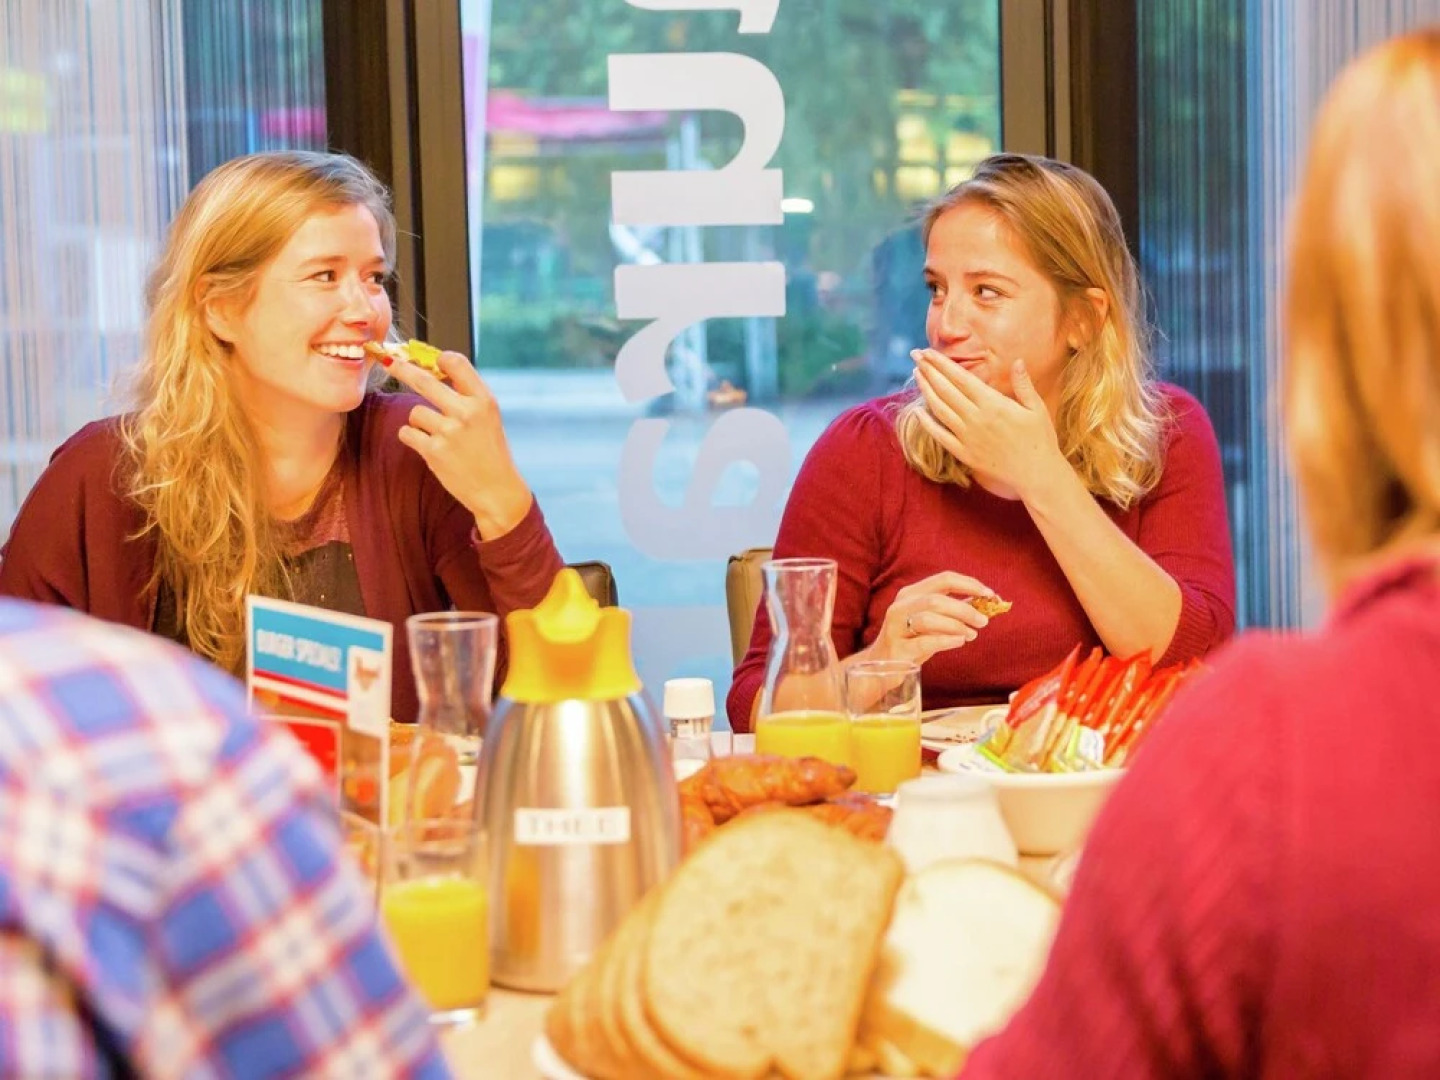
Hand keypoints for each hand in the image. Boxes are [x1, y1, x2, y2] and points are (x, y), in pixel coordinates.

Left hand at [388, 350, 532, 538]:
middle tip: (389, 362)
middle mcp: (467, 412)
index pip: (456, 363)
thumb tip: (433, 368)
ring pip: (414, 411)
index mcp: (484, 400)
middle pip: (424, 380)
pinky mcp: (433, 451)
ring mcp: (449, 432)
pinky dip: (413, 437)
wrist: (495, 489)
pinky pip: (407, 432)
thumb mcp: (488, 417)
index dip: (438, 359)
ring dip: (419, 421)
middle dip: (402, 368)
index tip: (430, 360)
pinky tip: (429, 445)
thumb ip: (466, 394)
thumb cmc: (489, 450)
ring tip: (438, 435)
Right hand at [863, 571, 995, 665]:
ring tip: (971, 634)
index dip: (969, 584)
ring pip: (928, 618)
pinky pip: (924, 641)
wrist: (881, 667)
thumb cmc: (911, 641)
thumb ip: (954, 611)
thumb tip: (985, 603)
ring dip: (956, 625)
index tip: (990, 594)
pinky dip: (946, 640)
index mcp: (911, 594)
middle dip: (965, 609)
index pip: (943, 579)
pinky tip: (959, 641)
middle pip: (936, 599)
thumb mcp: (932, 622)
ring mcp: (896, 627)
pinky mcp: (897, 649)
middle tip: (984, 620)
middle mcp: (900, 606)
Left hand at [912, 348, 1066, 502]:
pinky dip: (926, 423)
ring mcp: (967, 437)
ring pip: (939, 409)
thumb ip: (1024, 384)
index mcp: (993, 404)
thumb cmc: (1040, 440)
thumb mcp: (1037, 408)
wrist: (1037, 475)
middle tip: (915, 356)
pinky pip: (939, 436)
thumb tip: (1017, 361)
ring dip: (925, 390)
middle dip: (928, 370)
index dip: (941, 363)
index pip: (960, 378)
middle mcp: (976, 418)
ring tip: (916, 374)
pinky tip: (916, 411)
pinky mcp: (963, 454)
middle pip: (945, 390)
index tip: (927, 352)